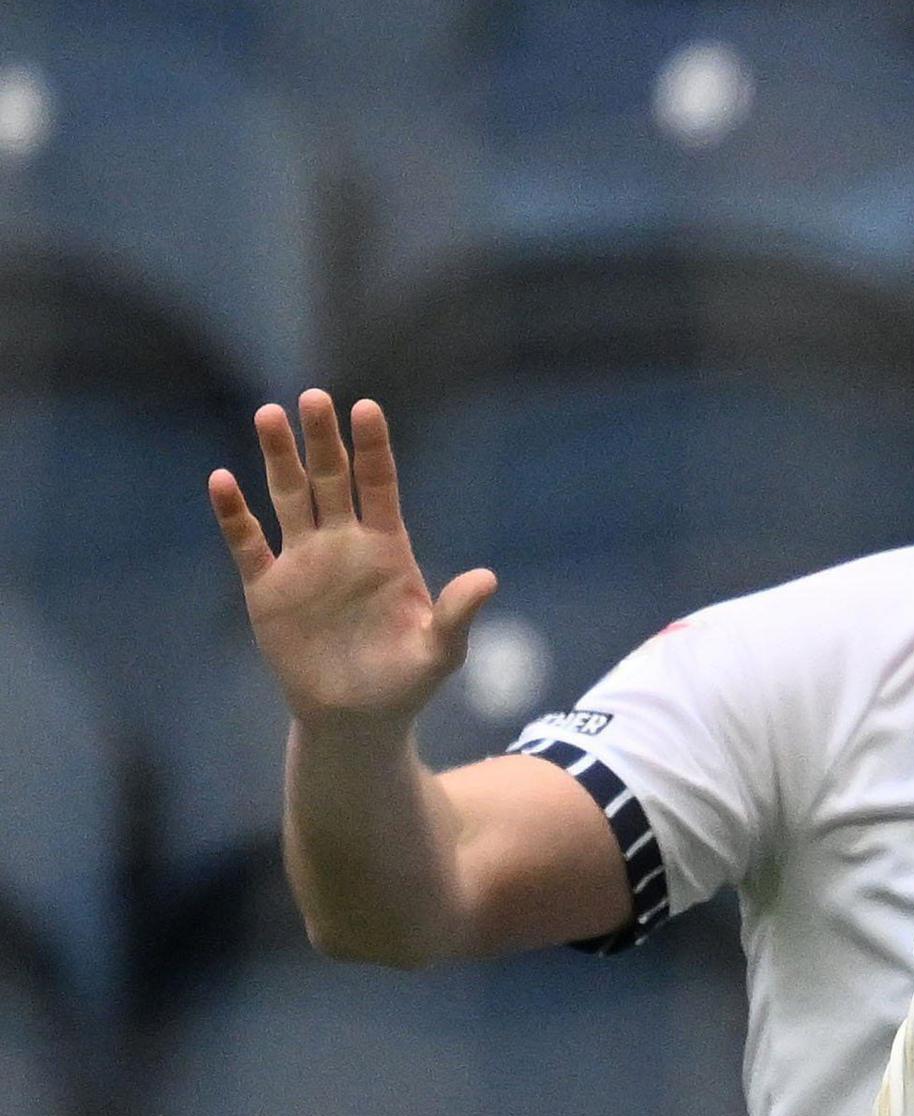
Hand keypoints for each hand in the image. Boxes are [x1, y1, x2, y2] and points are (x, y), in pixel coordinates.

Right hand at [210, 393, 497, 730]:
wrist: (357, 718)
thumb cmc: (407, 682)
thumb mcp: (440, 650)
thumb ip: (458, 613)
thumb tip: (488, 579)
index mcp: (388, 549)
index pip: (379, 485)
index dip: (373, 448)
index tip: (366, 408)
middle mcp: (344, 544)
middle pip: (332, 479)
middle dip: (323, 440)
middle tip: (314, 397)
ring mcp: (303, 562)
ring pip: (288, 497)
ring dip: (278, 459)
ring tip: (269, 414)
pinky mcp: (268, 589)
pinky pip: (248, 543)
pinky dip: (234, 514)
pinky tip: (223, 480)